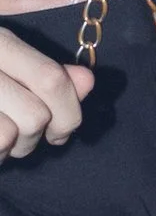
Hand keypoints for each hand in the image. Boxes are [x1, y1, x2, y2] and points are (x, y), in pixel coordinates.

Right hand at [0, 21, 90, 160]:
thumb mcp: (8, 66)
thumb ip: (46, 74)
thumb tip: (88, 81)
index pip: (50, 79)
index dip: (69, 112)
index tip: (61, 131)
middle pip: (36, 115)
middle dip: (36, 137)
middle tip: (22, 137)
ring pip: (12, 135)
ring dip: (12, 149)